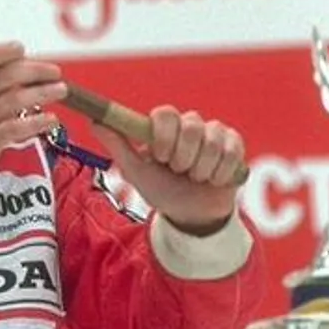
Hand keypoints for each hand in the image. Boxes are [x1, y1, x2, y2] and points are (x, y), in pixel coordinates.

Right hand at [0, 42, 65, 197]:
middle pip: (1, 78)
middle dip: (33, 71)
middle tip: (54, 72)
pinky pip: (13, 128)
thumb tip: (22, 70)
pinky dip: (36, 121)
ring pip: (11, 101)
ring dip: (41, 93)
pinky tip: (51, 119)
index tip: (20, 48)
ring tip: (60, 90)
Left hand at [91, 106, 245, 235]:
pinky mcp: (234, 145)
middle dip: (183, 156)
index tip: (161, 156)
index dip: (165, 135)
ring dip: (202, 168)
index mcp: (163, 127)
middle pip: (192, 124)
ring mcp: (213, 133)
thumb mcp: (135, 171)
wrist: (192, 215)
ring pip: (212, 140)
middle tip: (179, 171)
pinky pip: (232, 150)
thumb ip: (116, 144)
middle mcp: (188, 124)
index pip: (166, 113)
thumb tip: (95, 120)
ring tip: (195, 178)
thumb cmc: (161, 189)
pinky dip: (220, 172)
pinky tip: (213, 180)